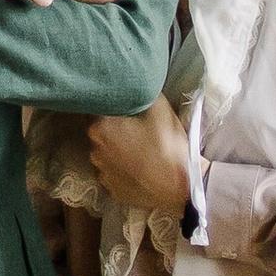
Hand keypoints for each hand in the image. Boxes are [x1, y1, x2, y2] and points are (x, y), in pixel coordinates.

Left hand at [87, 97, 192, 220]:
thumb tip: (133, 85)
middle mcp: (94, 151)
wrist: (182, 186)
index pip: (98, 108)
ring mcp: (102, 174)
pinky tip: (140, 167)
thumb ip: (140, 92)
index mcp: (100, 128)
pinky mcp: (112, 191)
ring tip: (141, 150)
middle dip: (115, 127)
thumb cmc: (168, 145)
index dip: (113, 105)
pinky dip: (123, 169)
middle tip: (137, 128)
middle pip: (101, 131)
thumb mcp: (159, 107)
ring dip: (118, 149)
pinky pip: (114, 174)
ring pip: (106, 154)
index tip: (126, 107)